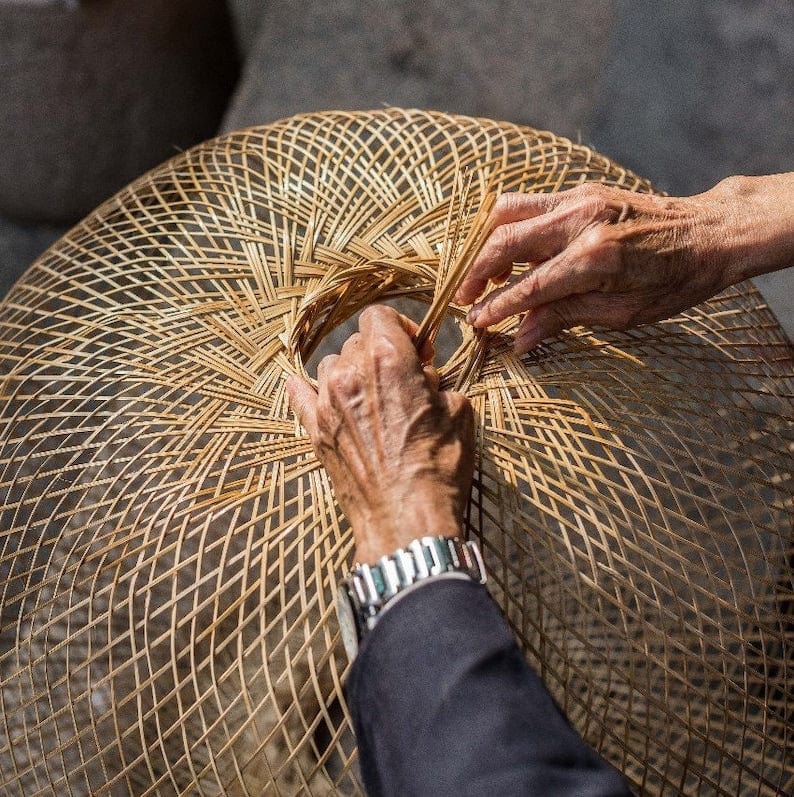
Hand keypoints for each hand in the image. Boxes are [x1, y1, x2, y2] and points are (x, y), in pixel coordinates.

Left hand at [286, 305, 473, 563]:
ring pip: (332, 365)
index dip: (401, 326)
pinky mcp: (316, 432)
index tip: (416, 349)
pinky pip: (300, 395)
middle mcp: (351, 375)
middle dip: (381, 352)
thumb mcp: (459, 413)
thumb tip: (425, 381)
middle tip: (402, 377)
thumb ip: (438, 383)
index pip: (379, 315)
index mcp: (388, 360)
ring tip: (373, 395)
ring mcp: (327, 404)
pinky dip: (306, 388)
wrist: (406, 521)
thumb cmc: (437, 469)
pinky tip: (308, 386)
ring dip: (353, 371)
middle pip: (357, 341)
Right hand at [455, 175, 793, 351]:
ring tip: (486, 275)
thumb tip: (521, 339)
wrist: (712, 233)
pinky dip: (509, 227)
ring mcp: (580, 199)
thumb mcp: (623, 312)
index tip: (476, 323)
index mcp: (596, 258)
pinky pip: (529, 204)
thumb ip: (565, 318)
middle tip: (466, 299)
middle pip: (505, 241)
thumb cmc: (676, 280)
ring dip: (487, 244)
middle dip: (478, 272)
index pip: (529, 286)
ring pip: (508, 212)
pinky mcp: (582, 191)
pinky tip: (513, 254)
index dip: (497, 307)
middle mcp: (582, 221)